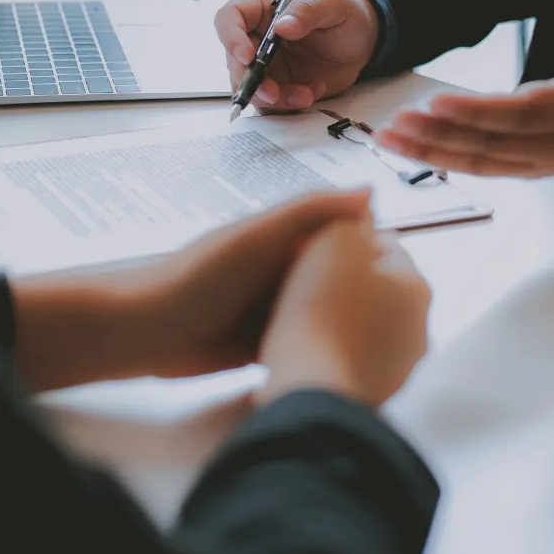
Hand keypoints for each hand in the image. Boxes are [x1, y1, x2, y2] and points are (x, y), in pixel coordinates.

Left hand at [11, 190, 371, 390]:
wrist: (146, 333)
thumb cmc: (198, 277)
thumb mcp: (257, 236)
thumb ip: (310, 212)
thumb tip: (371, 192)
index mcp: (284, 237)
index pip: (342, 235)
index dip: (374, 248)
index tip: (408, 268)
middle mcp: (282, 270)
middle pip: (337, 277)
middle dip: (365, 292)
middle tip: (406, 313)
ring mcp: (273, 307)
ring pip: (324, 312)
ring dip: (347, 324)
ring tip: (389, 342)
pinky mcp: (264, 343)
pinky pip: (303, 342)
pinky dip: (323, 348)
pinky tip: (352, 362)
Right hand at [215, 0, 379, 111]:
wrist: (360, 39)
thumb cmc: (342, 11)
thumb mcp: (332, 2)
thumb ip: (308, 9)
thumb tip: (282, 26)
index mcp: (261, 6)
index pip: (230, 17)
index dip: (232, 37)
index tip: (247, 56)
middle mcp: (256, 36)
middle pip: (235, 60)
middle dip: (251, 80)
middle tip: (272, 93)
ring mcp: (266, 64)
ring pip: (252, 87)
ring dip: (274, 98)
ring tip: (305, 95)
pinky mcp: (278, 85)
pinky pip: (272, 103)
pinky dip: (290, 104)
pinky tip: (313, 92)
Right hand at [257, 218, 430, 408]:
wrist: (310, 386)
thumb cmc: (321, 310)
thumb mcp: (334, 239)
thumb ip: (352, 219)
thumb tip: (362, 215)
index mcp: (417, 285)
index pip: (386, 245)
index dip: (347, 239)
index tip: (317, 246)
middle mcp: (419, 327)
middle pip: (380, 288)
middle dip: (348, 281)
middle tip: (307, 281)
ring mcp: (401, 366)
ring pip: (368, 326)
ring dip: (343, 318)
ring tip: (301, 318)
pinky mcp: (377, 394)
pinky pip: (354, 359)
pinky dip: (335, 352)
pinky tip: (308, 349)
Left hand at [377, 0, 553, 176]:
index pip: (522, 114)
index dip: (479, 112)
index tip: (438, 103)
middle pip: (490, 143)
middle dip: (440, 135)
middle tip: (397, 120)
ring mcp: (535, 164)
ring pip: (477, 162)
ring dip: (429, 151)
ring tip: (388, 136)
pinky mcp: (520, 170)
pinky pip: (476, 168)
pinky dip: (440, 160)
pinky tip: (407, 148)